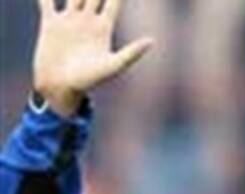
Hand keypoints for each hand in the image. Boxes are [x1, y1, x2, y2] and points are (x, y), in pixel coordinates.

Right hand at [33, 0, 153, 115]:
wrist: (61, 88)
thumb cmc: (88, 81)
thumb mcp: (112, 66)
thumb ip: (131, 53)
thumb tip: (152, 40)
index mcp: (103, 29)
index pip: (114, 2)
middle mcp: (87, 22)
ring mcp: (69, 21)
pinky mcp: (50, 25)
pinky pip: (47, 2)